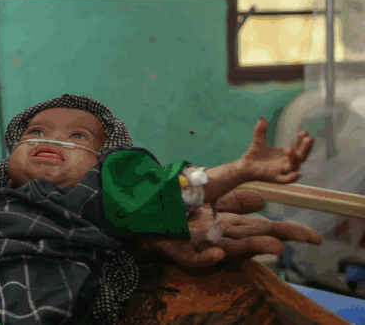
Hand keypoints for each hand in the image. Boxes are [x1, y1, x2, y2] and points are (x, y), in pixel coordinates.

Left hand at [136, 190, 321, 267]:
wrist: (145, 220)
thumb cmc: (180, 213)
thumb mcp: (211, 200)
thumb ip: (236, 201)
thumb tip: (263, 201)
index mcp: (231, 227)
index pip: (264, 230)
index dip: (288, 232)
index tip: (314, 238)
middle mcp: (221, 239)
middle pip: (253, 242)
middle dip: (275, 242)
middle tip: (303, 242)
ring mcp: (201, 247)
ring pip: (229, 251)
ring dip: (251, 249)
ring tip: (274, 247)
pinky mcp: (181, 253)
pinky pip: (194, 259)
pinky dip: (205, 258)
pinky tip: (216, 253)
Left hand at [238, 117, 312, 184]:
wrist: (244, 167)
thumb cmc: (255, 155)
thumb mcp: (258, 141)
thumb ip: (260, 131)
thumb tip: (262, 118)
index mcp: (286, 155)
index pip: (298, 147)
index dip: (302, 140)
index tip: (304, 132)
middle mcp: (287, 163)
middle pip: (301, 156)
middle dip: (305, 147)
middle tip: (308, 138)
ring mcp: (282, 171)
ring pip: (293, 166)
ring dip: (294, 158)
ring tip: (290, 148)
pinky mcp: (275, 178)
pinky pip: (286, 180)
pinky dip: (292, 178)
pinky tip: (296, 174)